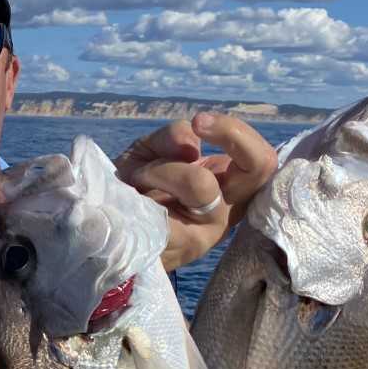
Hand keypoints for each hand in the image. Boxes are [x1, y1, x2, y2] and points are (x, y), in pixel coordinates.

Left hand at [115, 113, 277, 271]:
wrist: (104, 229)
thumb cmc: (133, 189)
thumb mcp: (152, 150)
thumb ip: (174, 137)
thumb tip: (192, 144)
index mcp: (227, 187)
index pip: (263, 161)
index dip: (239, 133)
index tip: (200, 121)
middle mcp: (227, 209)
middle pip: (261, 167)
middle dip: (230, 133)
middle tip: (198, 123)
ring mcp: (209, 231)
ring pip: (203, 183)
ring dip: (164, 168)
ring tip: (140, 176)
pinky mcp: (182, 246)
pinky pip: (172, 206)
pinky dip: (148, 186)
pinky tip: (133, 194)